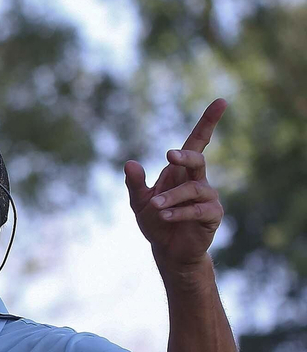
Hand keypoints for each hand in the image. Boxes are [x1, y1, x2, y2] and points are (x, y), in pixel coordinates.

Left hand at [124, 98, 226, 271]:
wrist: (167, 250)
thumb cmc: (155, 220)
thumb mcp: (139, 202)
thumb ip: (135, 183)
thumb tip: (129, 163)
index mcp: (181, 172)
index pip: (197, 142)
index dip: (208, 122)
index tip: (221, 101)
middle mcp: (197, 180)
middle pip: (198, 160)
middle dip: (185, 156)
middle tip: (169, 156)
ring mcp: (207, 198)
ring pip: (194, 189)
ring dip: (172, 197)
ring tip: (155, 207)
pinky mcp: (212, 216)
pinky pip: (198, 210)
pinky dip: (180, 212)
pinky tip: (164, 216)